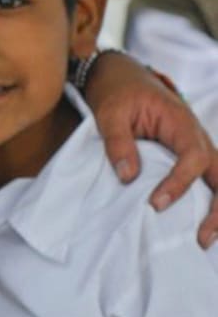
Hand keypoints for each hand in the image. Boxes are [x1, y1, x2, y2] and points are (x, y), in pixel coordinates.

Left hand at [84, 55, 217, 246]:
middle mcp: (195, 136)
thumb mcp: (109, 113)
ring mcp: (195, 146)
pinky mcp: (187, 156)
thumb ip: (118, 143)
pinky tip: (200, 225)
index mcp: (180, 122)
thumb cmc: (117, 92)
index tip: (155, 203)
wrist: (120, 76)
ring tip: (206, 240)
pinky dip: (207, 200)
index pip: (192, 157)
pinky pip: (205, 179)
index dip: (178, 183)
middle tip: (203, 238)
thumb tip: (128, 177)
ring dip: (217, 208)